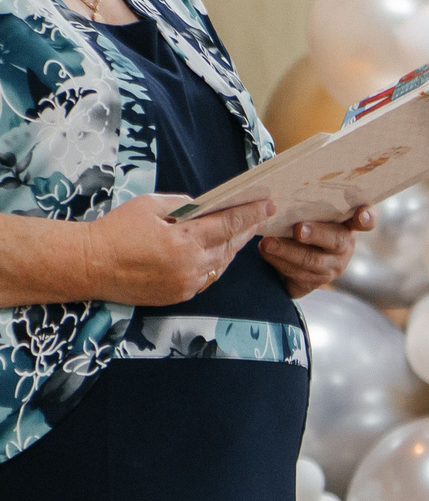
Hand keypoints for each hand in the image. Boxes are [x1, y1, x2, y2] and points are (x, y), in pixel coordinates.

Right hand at [80, 193, 272, 306]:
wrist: (89, 265)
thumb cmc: (116, 230)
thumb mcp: (149, 206)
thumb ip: (182, 206)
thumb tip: (206, 208)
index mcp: (184, 241)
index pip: (228, 225)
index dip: (250, 215)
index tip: (267, 204)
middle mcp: (191, 265)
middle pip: (230, 246)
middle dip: (246, 230)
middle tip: (260, 216)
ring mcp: (188, 284)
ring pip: (221, 264)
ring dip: (232, 248)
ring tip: (242, 233)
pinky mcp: (181, 295)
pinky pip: (208, 278)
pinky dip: (216, 264)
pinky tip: (220, 253)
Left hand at [260, 206, 372, 298]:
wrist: (290, 256)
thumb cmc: (301, 224)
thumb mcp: (308, 213)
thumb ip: (307, 205)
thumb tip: (285, 190)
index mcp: (347, 224)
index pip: (366, 221)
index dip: (366, 218)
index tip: (361, 214)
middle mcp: (344, 246)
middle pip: (336, 240)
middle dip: (316, 234)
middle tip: (298, 230)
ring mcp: (332, 266)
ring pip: (311, 260)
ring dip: (287, 251)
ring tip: (267, 242)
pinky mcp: (316, 282)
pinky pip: (298, 274)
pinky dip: (278, 262)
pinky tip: (266, 252)